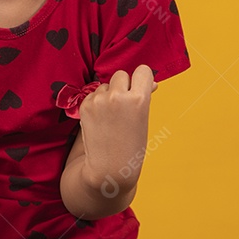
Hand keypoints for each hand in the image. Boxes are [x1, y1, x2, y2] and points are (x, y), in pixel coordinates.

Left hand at [78, 64, 157, 189]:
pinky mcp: (85, 105)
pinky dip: (96, 103)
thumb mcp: (144, 119)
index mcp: (138, 99)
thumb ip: (145, 96)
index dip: (142, 79)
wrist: (109, 169)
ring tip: (111, 118)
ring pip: (106, 84)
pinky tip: (100, 120)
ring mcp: (100, 100)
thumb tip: (152, 82)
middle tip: (124, 106)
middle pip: (121, 74)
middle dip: (123, 86)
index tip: (140, 88)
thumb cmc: (131, 145)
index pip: (143, 70)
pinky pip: (93, 94)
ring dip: (108, 94)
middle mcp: (118, 96)